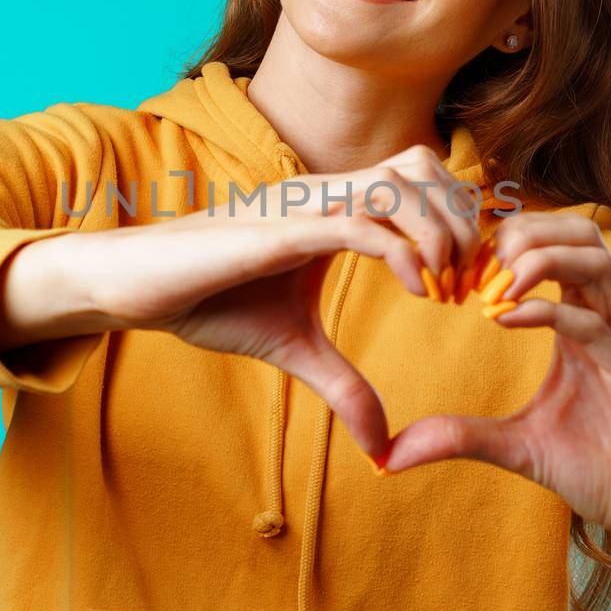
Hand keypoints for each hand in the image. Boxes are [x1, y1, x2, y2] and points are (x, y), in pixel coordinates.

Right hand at [0, 144, 484, 462]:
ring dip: (441, 230)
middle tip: (471, 282)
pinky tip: (422, 290)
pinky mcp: (280, 230)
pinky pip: (358, 222)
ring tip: (449, 286)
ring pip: (399, 182)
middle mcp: (323, 191)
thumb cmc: (210, 301)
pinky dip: (404, 250)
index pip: (420, 178)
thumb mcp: (293, 348)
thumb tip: (381, 445)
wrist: (139, 288)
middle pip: (423, 165)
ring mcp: (303, 204)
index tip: (471, 282)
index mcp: (333, 204)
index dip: (458, 219)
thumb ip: (343, 385)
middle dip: (463, 219)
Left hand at [381, 211, 610, 578]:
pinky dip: (549, 311)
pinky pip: (600, 323)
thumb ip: (459, 436)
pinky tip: (503, 319)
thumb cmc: (601, 471)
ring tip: (490, 290)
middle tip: (471, 272)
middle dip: (520, 236)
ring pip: (596, 258)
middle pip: (577, 232)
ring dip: (536, 259)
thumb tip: (388, 455)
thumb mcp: (516, 447)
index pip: (551, 245)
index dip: (499, 246)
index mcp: (585, 321)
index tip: (453, 276)